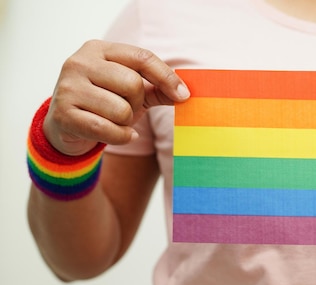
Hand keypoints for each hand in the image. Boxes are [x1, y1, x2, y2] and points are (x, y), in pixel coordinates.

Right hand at [43, 40, 189, 155]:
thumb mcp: (131, 92)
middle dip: (137, 103)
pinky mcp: (63, 114)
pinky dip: (120, 137)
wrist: (66, 126)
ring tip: (114, 121)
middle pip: (133, 84)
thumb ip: (158, 89)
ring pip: (121, 110)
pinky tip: (116, 135)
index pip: (142, 57)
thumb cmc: (104, 104)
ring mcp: (68, 88)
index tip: (184, 95)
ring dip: (126, 122)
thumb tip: (184, 94)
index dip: (167, 77)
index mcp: (99, 49)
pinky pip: (107, 130)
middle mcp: (79, 62)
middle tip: (126, 109)